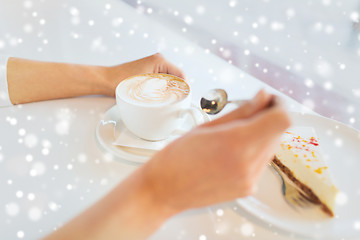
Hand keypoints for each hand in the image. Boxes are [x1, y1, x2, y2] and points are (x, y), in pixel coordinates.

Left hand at [104, 53, 184, 95]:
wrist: (105, 80)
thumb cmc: (120, 81)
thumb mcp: (146, 87)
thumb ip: (163, 92)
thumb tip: (175, 99)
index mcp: (160, 61)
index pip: (181, 75)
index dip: (184, 89)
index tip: (185, 100)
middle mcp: (158, 62)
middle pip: (176, 78)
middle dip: (177, 91)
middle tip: (177, 103)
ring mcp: (154, 67)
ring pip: (170, 82)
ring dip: (170, 92)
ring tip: (168, 102)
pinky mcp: (149, 73)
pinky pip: (162, 83)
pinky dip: (162, 91)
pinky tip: (159, 99)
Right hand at [140, 90, 290, 213]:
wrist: (164, 190)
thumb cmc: (176, 158)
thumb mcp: (207, 126)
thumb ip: (241, 111)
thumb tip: (262, 97)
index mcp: (236, 143)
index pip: (282, 119)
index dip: (278, 105)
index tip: (267, 101)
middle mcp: (248, 165)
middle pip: (278, 132)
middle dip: (268, 118)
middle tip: (250, 111)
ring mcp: (249, 180)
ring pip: (271, 147)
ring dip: (261, 134)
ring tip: (236, 132)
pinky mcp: (247, 189)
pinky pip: (261, 163)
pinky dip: (253, 151)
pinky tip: (233, 150)